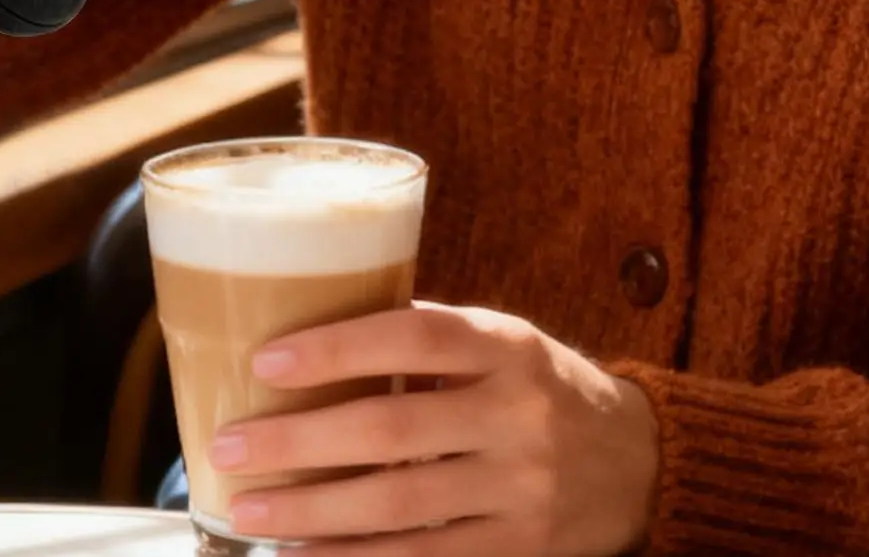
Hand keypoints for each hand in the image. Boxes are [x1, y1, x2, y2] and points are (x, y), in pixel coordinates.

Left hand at [209, 302, 659, 555]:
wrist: (639, 462)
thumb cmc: (537, 384)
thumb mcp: (499, 340)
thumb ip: (425, 339)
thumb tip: (314, 334)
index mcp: (506, 346)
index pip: (413, 337)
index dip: (337, 349)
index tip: (266, 361)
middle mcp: (517, 415)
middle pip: (392, 430)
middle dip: (299, 442)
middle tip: (229, 446)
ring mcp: (520, 489)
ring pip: (400, 504)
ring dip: (313, 510)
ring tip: (248, 509)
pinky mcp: (520, 548)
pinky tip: (305, 551)